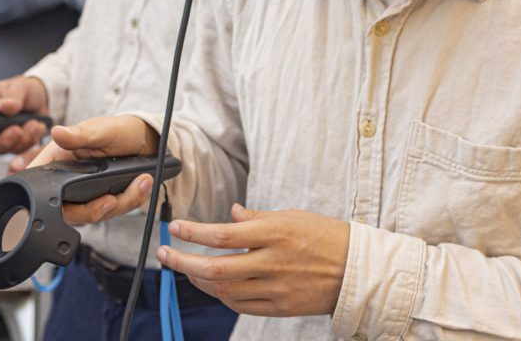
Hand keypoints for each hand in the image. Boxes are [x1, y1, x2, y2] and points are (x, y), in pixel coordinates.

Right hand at [0, 75, 49, 153]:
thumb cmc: (21, 89)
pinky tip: (37, 128)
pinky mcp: (11, 146)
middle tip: (17, 130)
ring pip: (4, 150)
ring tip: (33, 124)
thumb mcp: (18, 86)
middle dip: (4, 140)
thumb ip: (13, 96)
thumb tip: (5, 106)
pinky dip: (30, 141)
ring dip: (21, 139)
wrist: (39, 98)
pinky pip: (19, 151)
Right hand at [28, 115, 159, 225]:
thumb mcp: (99, 130)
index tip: (72, 203)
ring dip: (121, 202)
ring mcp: (88, 194)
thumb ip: (78, 135)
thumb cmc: (118, 129)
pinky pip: (115, 211)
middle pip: (69, 212)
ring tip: (140, 181)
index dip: (47, 203)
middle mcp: (69, 181)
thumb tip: (57, 132)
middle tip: (112, 199)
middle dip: (94, 210)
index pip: (40, 189)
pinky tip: (142, 184)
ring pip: (96, 215)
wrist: (146, 139)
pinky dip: (131, 200)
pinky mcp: (106, 200)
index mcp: (58, 161)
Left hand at [156, 204, 349, 317]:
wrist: (356, 270)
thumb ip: (255, 218)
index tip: (175, 228)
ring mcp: (275, 289)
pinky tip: (212, 286)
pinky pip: (241, 305)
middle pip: (216, 268)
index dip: (194, 233)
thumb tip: (229, 213)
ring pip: (224, 289)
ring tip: (185, 269)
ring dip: (198, 280)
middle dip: (183, 262)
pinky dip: (222, 295)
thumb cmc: (322, 235)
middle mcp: (271, 262)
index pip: (223, 234)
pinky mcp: (280, 308)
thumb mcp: (290, 216)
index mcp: (273, 233)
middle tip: (163, 255)